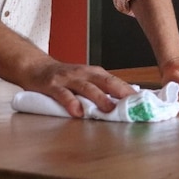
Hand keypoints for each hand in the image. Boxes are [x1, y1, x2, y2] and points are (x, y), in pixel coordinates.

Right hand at [22, 60, 137, 117]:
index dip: (129, 91)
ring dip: (99, 98)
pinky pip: (63, 94)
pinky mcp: (52, 85)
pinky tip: (77, 111)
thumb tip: (125, 102)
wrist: (35, 67)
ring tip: (109, 109)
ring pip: (86, 87)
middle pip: (105, 81)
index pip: (115, 81)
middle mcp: (83, 74)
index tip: (143, 102)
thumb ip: (101, 89)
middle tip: (133, 104)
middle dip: (120, 92)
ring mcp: (68, 79)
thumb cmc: (63, 78)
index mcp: (93, 73)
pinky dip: (71, 102)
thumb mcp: (84, 80)